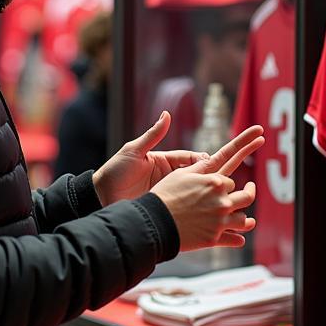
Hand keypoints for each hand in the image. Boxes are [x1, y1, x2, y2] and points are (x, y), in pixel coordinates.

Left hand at [93, 111, 213, 205]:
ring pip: (192, 191)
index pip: (189, 159)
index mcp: (163, 161)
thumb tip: (167, 114)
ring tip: (220, 196)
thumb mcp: (133, 151)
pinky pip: (183, 206)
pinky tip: (205, 211)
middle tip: (225, 178)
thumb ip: (152, 135)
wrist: (100, 196)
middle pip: (195, 175)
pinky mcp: (164, 207)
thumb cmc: (114, 171)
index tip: (212, 161)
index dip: (202, 160)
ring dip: (205, 192)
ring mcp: (167, 192)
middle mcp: (168, 176)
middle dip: (211, 175)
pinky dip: (194, 207)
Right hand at [150, 126, 264, 251]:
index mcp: (215, 182)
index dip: (229, 183)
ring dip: (245, 219)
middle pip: (246, 197)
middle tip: (251, 189)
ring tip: (247, 219)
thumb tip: (211, 157)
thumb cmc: (164, 195)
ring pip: (244, 220)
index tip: (244, 167)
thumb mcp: (180, 174)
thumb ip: (200, 167)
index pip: (231, 181)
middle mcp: (222, 201)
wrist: (154, 223)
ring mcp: (220, 221)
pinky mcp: (215, 239)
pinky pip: (236, 240)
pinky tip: (240, 238)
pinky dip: (238, 239)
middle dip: (250, 193)